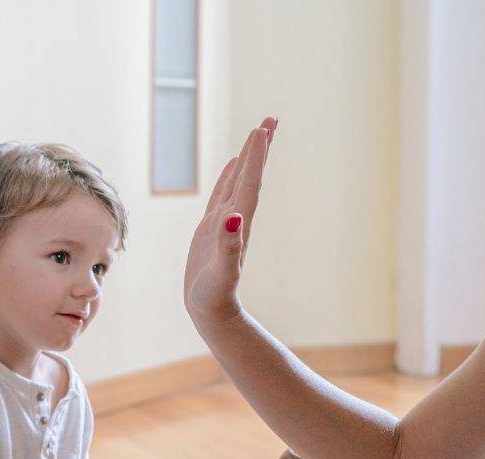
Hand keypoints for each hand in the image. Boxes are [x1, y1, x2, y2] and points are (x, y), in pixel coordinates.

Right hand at [184, 116, 278, 324]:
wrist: (212, 313)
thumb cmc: (215, 296)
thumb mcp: (222, 273)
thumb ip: (229, 247)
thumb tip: (234, 218)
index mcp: (238, 224)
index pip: (249, 183)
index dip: (256, 156)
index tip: (263, 129)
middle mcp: (235, 218)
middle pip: (250, 176)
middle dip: (260, 148)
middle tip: (271, 118)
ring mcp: (224, 222)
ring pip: (239, 181)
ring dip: (250, 158)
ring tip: (258, 133)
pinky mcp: (212, 229)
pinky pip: (223, 193)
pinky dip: (230, 176)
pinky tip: (234, 164)